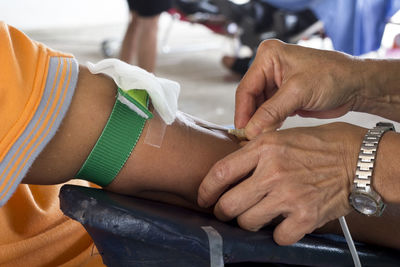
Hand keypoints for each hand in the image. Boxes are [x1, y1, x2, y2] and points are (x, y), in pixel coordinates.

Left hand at [198, 122, 365, 244]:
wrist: (357, 159)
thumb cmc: (319, 145)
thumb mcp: (281, 137)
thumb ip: (254, 154)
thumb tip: (230, 174)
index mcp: (264, 148)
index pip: (220, 173)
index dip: (206, 190)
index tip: (203, 198)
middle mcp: (273, 172)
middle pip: (229, 205)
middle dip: (223, 212)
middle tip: (227, 212)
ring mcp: (289, 195)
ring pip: (248, 222)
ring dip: (250, 221)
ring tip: (259, 214)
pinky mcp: (306, 216)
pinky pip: (278, 236)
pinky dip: (278, 233)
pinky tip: (284, 222)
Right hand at [235, 40, 363, 138]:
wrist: (357, 86)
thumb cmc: (334, 76)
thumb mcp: (299, 92)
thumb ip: (272, 112)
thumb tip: (250, 131)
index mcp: (268, 57)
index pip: (246, 88)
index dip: (242, 112)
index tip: (242, 132)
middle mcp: (269, 68)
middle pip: (250, 99)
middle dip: (251, 120)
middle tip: (249, 140)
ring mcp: (275, 84)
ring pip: (258, 109)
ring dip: (259, 124)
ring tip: (259, 139)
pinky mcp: (283, 97)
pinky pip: (268, 113)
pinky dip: (268, 124)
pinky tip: (269, 134)